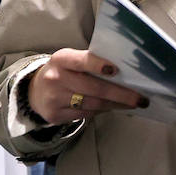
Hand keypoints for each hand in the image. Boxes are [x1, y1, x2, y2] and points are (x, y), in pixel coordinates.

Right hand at [27, 48, 144, 124]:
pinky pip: (85, 114)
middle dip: (121, 94)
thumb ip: (91, 63)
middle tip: (140, 98)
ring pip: (93, 104)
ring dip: (116, 104)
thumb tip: (125, 72)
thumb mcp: (71, 61)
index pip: (82, 61)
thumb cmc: (63, 72)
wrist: (35, 90)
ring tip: (132, 103)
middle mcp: (55, 78)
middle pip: (94, 88)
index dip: (99, 65)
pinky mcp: (55, 115)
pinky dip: (101, 111)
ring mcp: (54, 98)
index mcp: (62, 59)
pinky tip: (112, 107)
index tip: (116, 70)